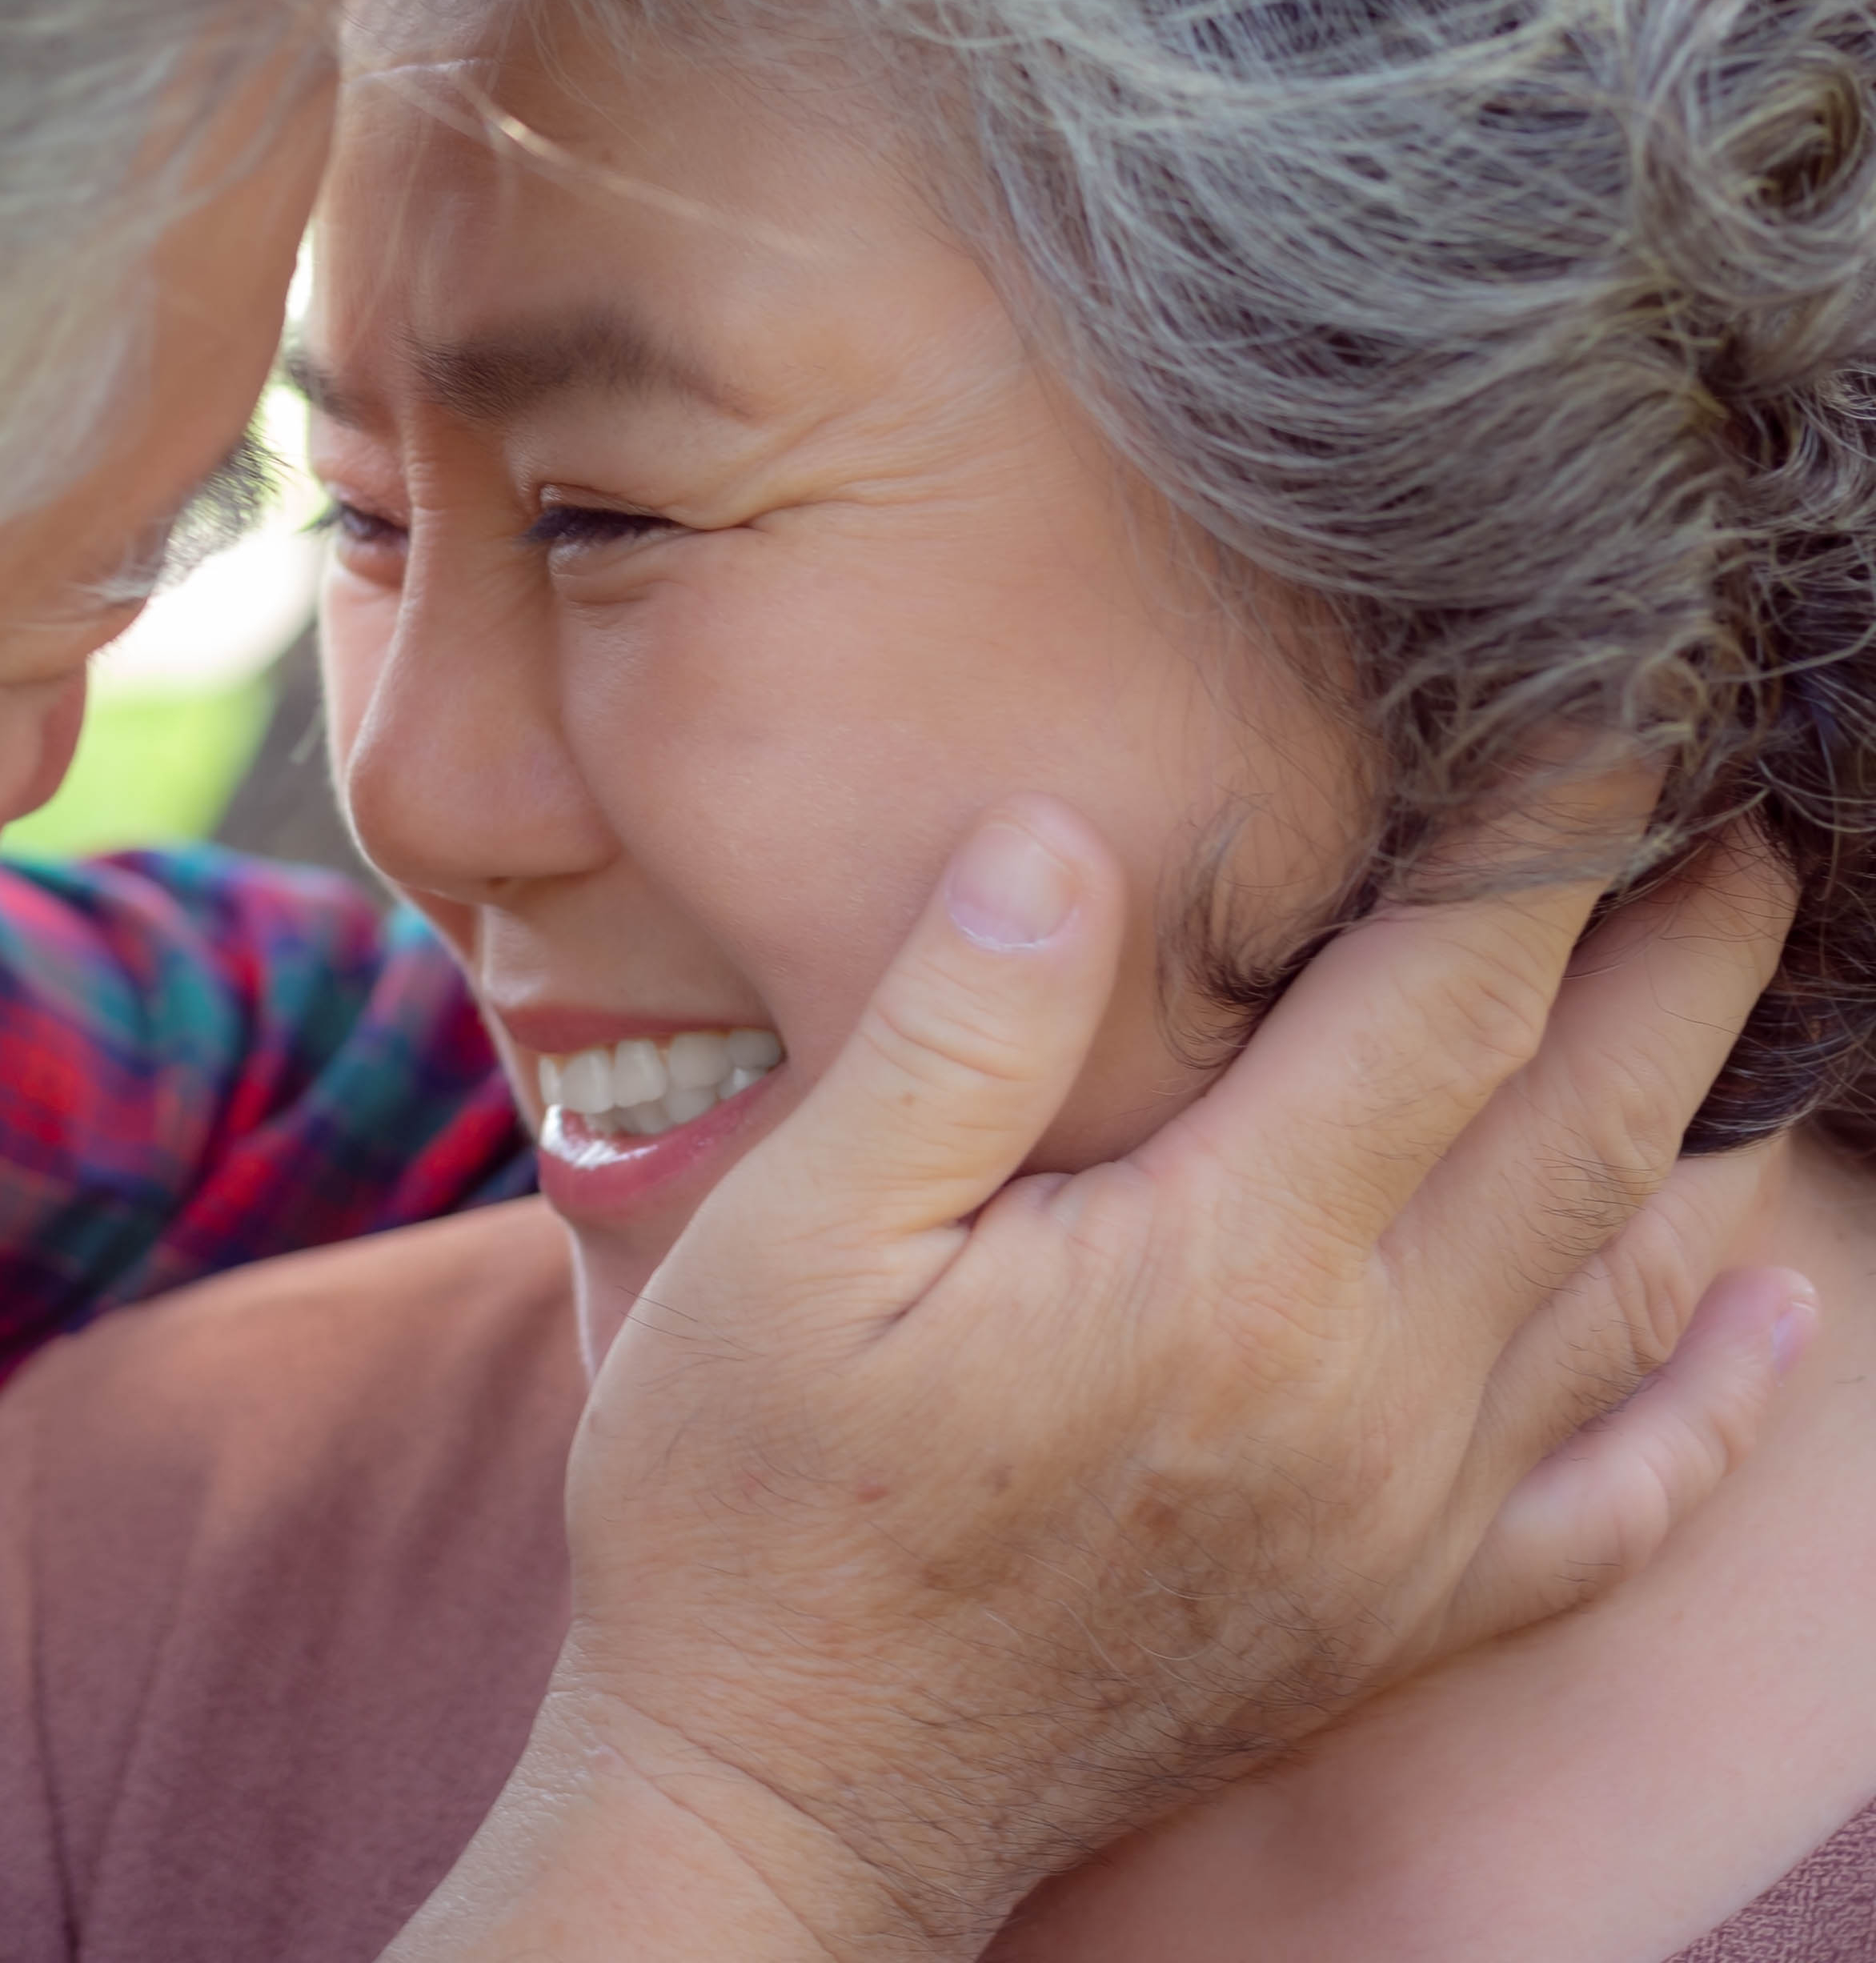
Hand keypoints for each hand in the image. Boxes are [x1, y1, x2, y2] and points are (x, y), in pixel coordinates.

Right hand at [389, 796, 1802, 1962]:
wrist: (776, 1800)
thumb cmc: (746, 1509)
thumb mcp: (783, 1238)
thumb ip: (948, 1033)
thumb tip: (1064, 837)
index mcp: (1220, 1271)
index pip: (1440, 1004)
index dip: (1537, 847)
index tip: (1604, 718)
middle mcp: (1359, 1394)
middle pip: (1577, 1127)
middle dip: (1675, 957)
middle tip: (1747, 827)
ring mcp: (1395, 1522)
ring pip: (1616, 1286)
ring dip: (1705, 1119)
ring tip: (1757, 991)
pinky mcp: (1388, 1621)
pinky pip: (1611, 1506)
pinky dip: (1716, 1405)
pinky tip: (1774, 1318)